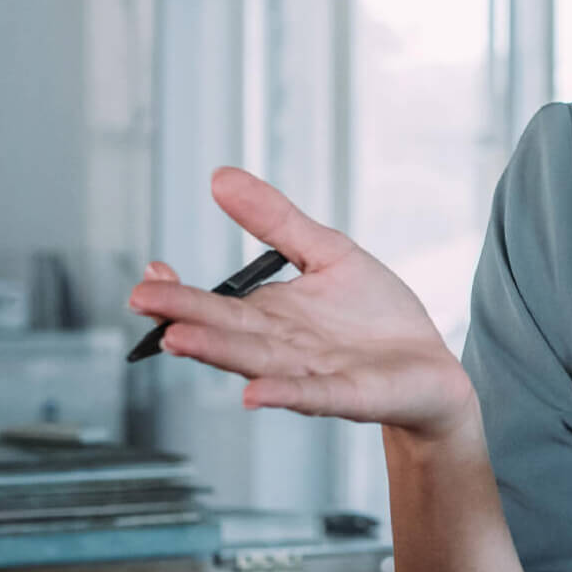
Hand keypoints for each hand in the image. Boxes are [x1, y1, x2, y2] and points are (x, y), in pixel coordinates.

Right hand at [130, 168, 478, 441]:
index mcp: (271, 315)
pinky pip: (312, 395)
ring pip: (258, 362)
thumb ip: (275, 220)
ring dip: (219, 351)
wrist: (429, 367)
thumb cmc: (376, 317)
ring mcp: (312, 374)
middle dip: (184, 316)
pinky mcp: (349, 395)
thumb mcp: (327, 252)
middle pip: (226, 330)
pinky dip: (283, 393)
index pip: (215, 304)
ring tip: (179, 338)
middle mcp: (282, 348)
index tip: (150, 273)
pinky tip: (254, 393)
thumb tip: (220, 176)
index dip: (181, 292)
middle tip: (142, 300)